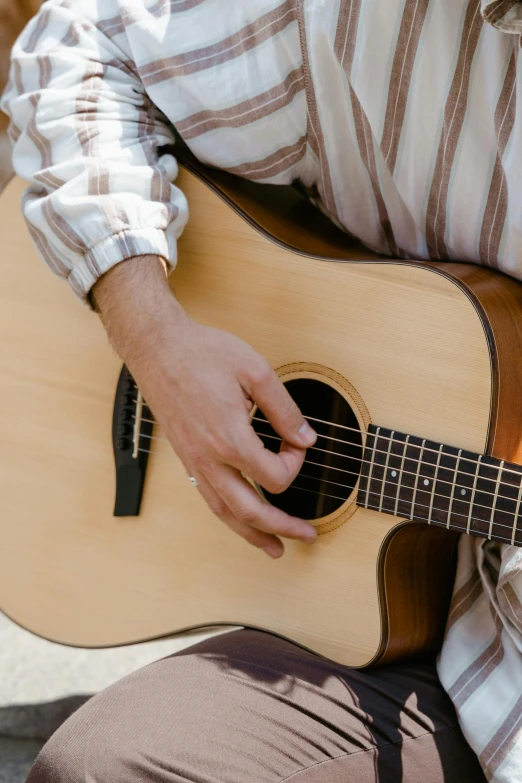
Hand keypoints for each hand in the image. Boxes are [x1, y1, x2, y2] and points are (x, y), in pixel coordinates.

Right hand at [93, 256, 317, 557]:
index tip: (297, 442)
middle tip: (307, 535)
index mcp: (230, 438)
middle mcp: (210, 459)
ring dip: (253, 534)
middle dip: (283, 527)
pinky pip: (209, 498)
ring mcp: (194, 462)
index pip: (276, 476)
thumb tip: (306, 438)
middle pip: (251, 511)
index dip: (296, 463)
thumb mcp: (255, 372)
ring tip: (274, 548)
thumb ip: (284, 409)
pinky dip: (228, 517)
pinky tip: (240, 521)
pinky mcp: (186, 459)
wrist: (157, 349)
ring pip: (225, 513)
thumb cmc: (202, 354)